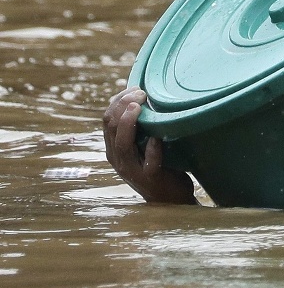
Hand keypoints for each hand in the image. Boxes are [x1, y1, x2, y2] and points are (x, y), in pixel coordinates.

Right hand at [103, 86, 196, 204]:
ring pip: (123, 144)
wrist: (170, 198)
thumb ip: (141, 126)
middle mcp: (118, 158)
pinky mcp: (150, 179)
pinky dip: (152, 149)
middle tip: (141, 93)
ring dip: (129, 123)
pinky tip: (156, 138)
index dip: (118, 100)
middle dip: (123, 105)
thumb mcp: (144, 143)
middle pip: (111, 127)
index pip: (107, 119)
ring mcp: (132, 169)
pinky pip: (148, 163)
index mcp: (115, 147)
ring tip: (139, 107)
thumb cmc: (160, 165)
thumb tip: (146, 96)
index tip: (136, 88)